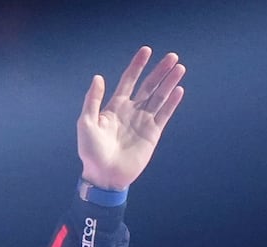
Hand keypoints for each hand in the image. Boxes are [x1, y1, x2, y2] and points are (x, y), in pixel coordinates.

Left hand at [77, 45, 186, 190]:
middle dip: (160, 71)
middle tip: (172, 57)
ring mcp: (143, 122)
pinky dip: (172, 102)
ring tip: (179, 68)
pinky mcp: (152, 134)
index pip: (129, 80)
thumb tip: (99, 77)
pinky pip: (164, 115)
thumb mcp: (87, 123)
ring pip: (159, 97)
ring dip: (169, 83)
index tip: (146, 51)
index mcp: (115, 106)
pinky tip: (179, 89)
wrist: (104, 176)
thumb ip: (93, 100)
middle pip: (148, 86)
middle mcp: (131, 111)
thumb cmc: (91, 151)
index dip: (138, 65)